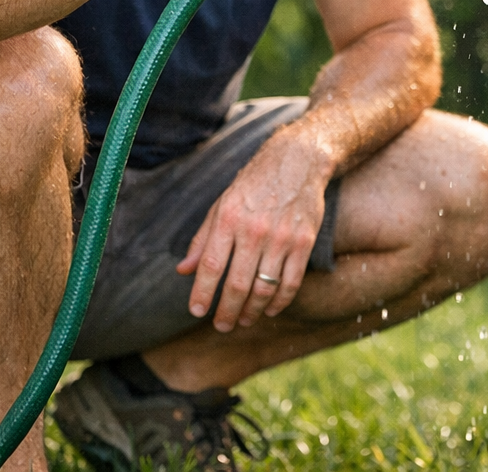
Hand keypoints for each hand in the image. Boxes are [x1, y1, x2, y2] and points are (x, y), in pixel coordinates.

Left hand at [176, 127, 333, 330]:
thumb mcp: (223, 204)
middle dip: (227, 312)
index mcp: (229, 219)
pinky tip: (270, 309)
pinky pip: (291, 282)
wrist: (298, 160)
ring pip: (264, 289)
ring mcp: (282, 237)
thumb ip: (202, 239)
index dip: (201, 293)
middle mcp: (255, 230)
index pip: (210, 266)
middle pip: (237, 284)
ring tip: (244, 320)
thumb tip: (183, 271)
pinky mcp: (304, 241)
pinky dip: (280, 302)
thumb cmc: (254, 184)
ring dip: (252, 311)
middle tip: (222, 325)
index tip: (197, 311)